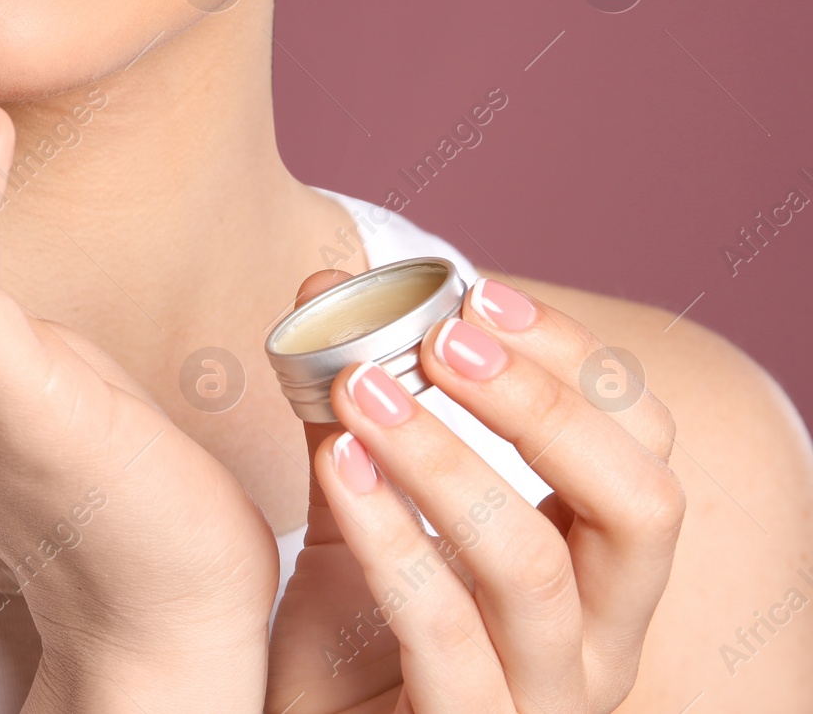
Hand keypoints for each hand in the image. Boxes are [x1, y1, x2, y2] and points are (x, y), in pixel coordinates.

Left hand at [266, 270, 684, 711]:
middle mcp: (597, 638)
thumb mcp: (359, 517)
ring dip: (445, 458)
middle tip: (442, 339)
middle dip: (543, 403)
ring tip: (362, 389)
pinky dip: (391, 537)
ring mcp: (542, 698)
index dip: (573, 358)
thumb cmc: (349, 649)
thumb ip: (354, 417)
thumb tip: (324, 294)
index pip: (640, 444)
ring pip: (534, 565)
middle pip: (639, 502)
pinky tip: (339, 465)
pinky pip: (445, 633)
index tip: (479, 291)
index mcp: (596, 573)